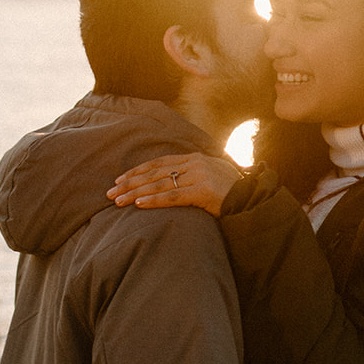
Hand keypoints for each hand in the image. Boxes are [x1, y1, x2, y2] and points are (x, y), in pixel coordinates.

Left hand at [108, 152, 241, 214]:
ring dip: (135, 193)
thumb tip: (175, 182)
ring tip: (117, 201)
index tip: (120, 179)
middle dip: (130, 183)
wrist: (253, 199)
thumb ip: (193, 176)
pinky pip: (172, 197)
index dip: (137, 171)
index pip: (159, 163)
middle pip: (154, 173)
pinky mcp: (202, 191)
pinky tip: (138, 205)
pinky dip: (153, 200)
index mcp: (194, 158)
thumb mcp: (212, 177)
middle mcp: (193, 164)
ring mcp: (198, 176)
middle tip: (110, 192)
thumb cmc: (233, 192)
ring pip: (159, 184)